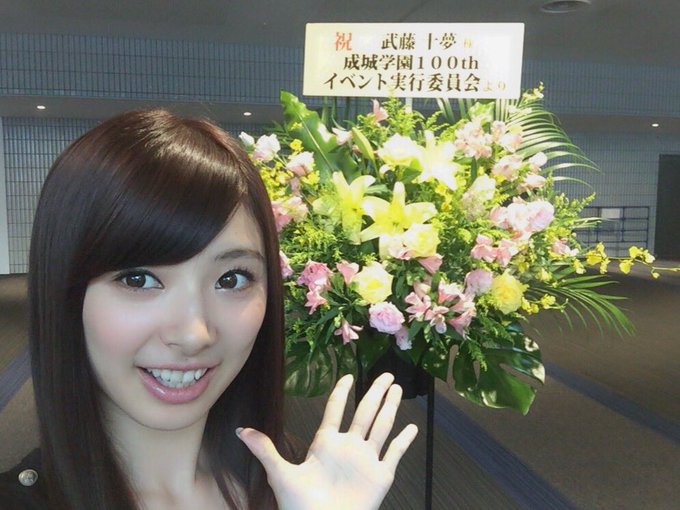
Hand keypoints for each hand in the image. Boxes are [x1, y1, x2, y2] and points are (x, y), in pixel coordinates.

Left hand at [236, 372, 417, 509]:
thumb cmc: (299, 505)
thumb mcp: (280, 474)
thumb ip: (265, 449)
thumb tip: (241, 430)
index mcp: (326, 443)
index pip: (336, 410)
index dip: (341, 393)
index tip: (348, 376)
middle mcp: (348, 447)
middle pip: (365, 412)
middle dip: (375, 392)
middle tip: (385, 374)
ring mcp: (366, 460)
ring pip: (381, 427)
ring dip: (389, 408)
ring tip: (396, 389)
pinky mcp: (380, 476)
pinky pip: (395, 454)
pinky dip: (404, 441)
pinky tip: (411, 427)